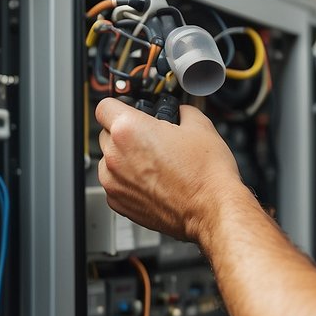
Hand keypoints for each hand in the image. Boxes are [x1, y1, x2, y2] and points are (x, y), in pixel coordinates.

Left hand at [95, 97, 243, 242]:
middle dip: (124, 133)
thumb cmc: (205, 174)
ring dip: (124, 157)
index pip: (104, 106)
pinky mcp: (118, 202)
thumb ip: (182, 111)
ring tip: (153, 162)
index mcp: (128, 130)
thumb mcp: (200, 125)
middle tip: (150, 138)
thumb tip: (180, 112)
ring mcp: (114, 182)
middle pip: (106, 133)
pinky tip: (152, 180)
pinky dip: (127, 180)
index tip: (128, 110)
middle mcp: (115, 156)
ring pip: (108, 160)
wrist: (211, 210)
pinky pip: (114, 183)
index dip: (119, 105)